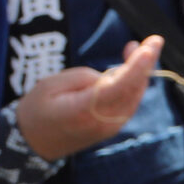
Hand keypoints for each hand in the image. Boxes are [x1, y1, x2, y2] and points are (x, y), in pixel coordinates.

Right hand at [15, 37, 160, 160]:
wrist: (31, 144)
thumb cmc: (36, 110)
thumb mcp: (51, 85)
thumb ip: (85, 77)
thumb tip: (115, 76)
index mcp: (84, 111)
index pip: (118, 87)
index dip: (137, 66)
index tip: (150, 47)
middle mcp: (103, 122)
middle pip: (133, 89)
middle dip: (145, 63)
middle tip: (153, 40)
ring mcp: (111, 127)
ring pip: (135, 95)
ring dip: (141, 71)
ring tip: (135, 49)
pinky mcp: (113, 127)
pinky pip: (130, 101)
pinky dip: (134, 83)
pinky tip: (130, 68)